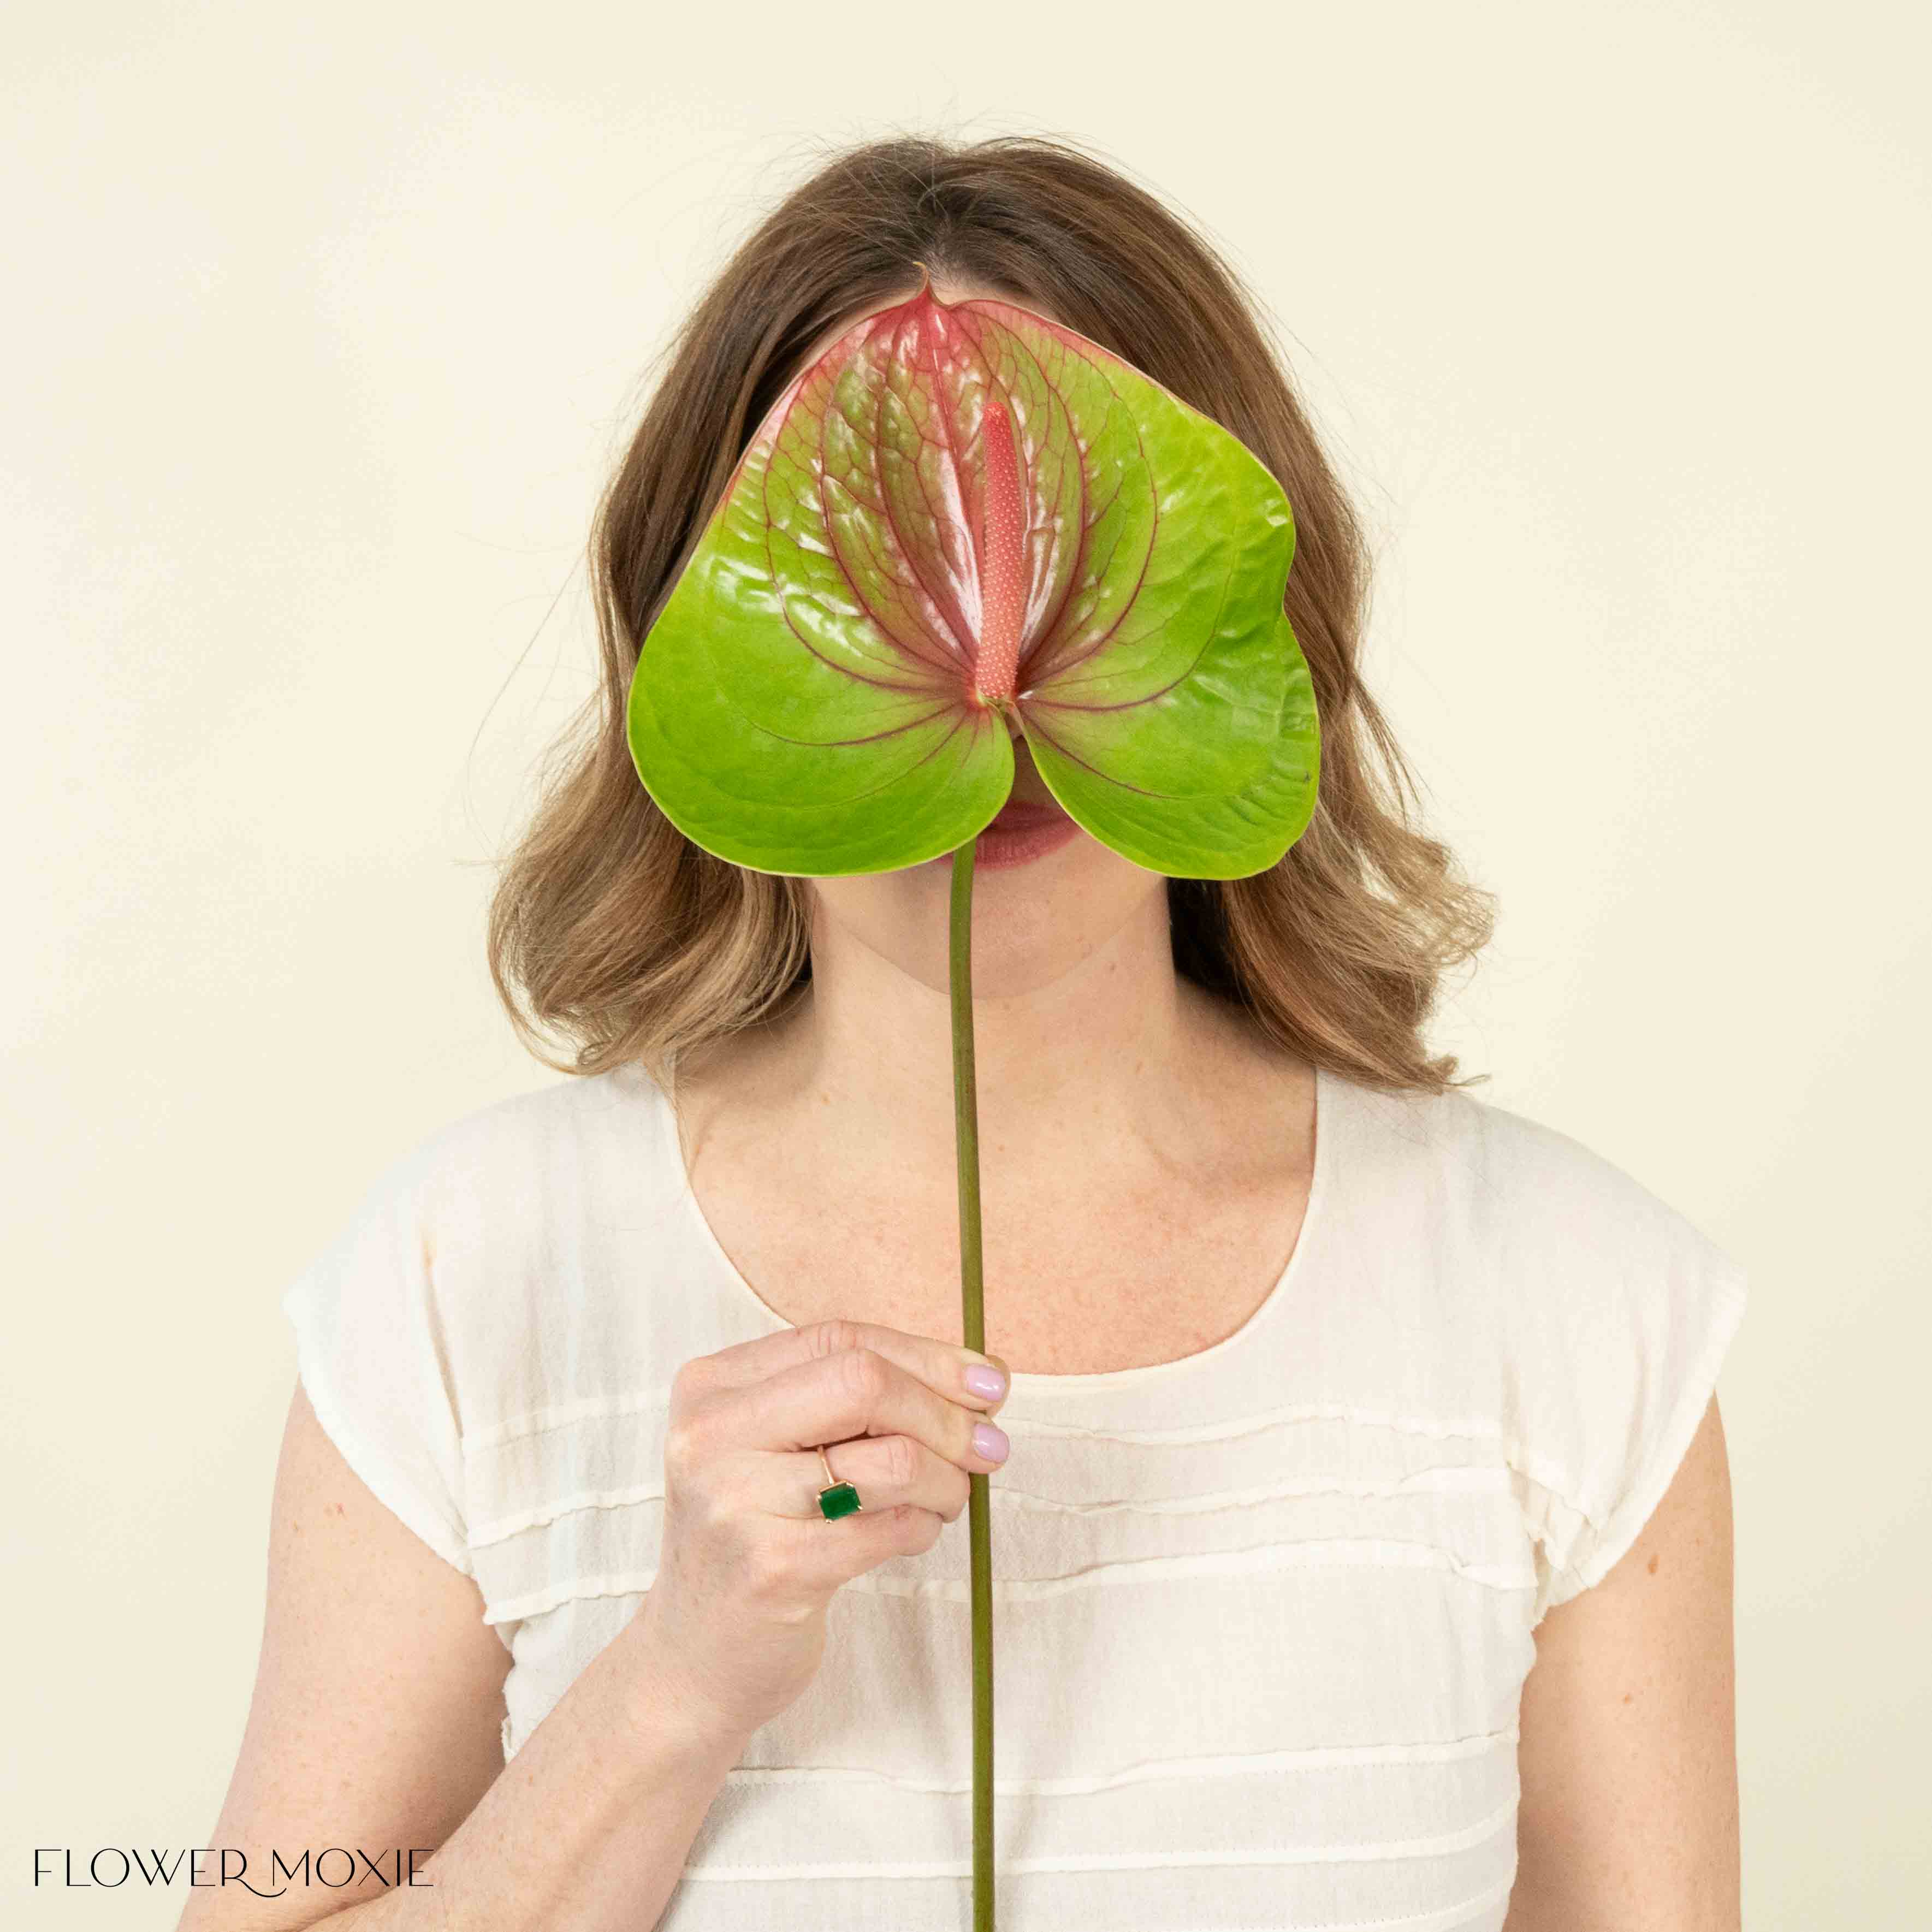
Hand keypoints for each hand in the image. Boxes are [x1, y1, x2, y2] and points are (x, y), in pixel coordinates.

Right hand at [630, 1318, 1011, 1741]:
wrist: (694, 1658)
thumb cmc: (758, 1535)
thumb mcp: (779, 1447)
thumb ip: (856, 1399)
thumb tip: (981, 1377)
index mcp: (712, 1385)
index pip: (841, 1339)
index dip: (929, 1357)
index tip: (990, 1384)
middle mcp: (711, 1434)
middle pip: (865, 1383)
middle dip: (945, 1414)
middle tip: (988, 1449)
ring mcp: (735, 1502)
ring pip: (892, 1458)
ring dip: (946, 1479)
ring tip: (946, 1499)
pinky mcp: (770, 1569)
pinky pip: (889, 1527)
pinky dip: (922, 1526)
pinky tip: (912, 1533)